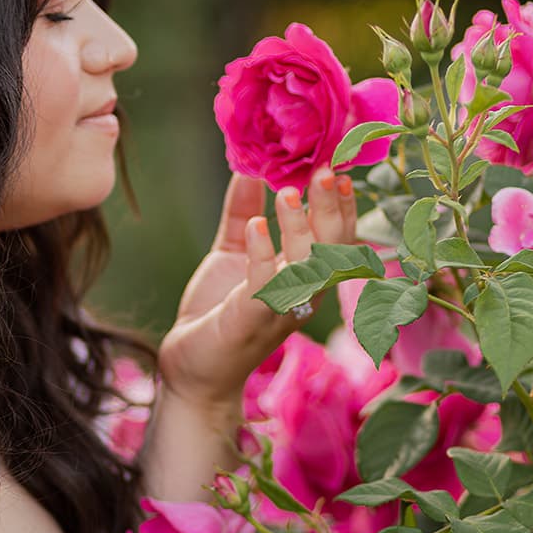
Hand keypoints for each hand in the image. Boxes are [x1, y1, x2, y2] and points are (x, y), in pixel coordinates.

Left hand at [156, 167, 356, 414]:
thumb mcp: (233, 251)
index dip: (342, 205)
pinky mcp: (250, 319)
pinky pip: (264, 285)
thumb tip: (249, 167)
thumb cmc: (217, 310)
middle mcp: (303, 294)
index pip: (336, 237)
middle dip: (331, 209)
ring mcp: (280, 309)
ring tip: (288, 192)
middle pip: (332, 249)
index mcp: (305, 276)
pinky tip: (257, 225)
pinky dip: (262, 253)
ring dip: (300, 227)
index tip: (340, 169)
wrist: (190, 365)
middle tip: (326, 170)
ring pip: (306, 267)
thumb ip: (243, 211)